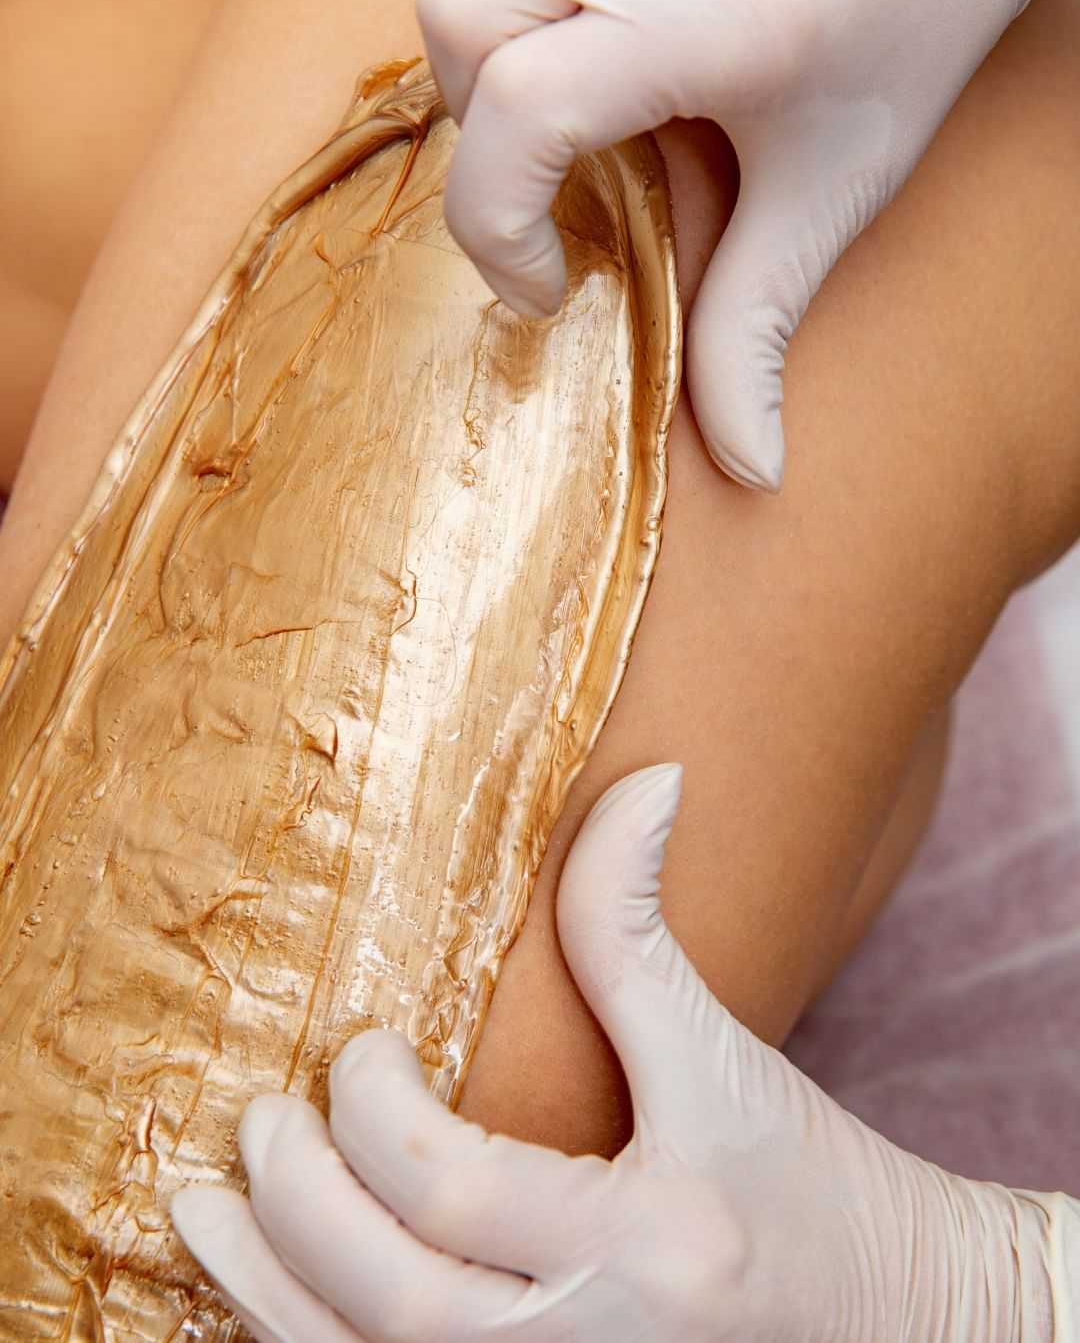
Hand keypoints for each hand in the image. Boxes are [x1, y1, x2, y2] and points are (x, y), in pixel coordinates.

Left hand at [173, 763, 1075, 1341]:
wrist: (900, 1323)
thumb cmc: (812, 1179)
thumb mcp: (725, 1051)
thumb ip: (644, 928)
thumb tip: (647, 779)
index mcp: (644, 1245)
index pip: (449, 1191)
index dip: (373, 1111)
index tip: (366, 1046)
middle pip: (391, 1303)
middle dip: (297, 1206)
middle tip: (259, 1122)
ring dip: (268, 1298)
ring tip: (207, 1217)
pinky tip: (278, 1298)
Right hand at [415, 0, 1035, 490]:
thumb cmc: (902, 40)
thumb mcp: (827, 194)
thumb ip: (758, 331)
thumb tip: (751, 467)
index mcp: (692, 19)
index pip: (524, 105)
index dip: (500, 221)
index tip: (550, 291)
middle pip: (461, 22)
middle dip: (477, 136)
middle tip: (547, 203)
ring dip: (481, 71)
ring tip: (555, 133)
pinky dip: (512, 25)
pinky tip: (574, 67)